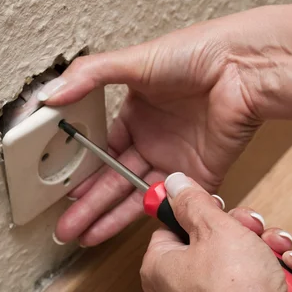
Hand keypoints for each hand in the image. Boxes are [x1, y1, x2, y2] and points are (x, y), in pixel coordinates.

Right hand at [39, 15, 261, 245]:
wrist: (241, 69)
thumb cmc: (194, 55)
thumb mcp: (133, 61)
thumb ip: (89, 76)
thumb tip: (50, 95)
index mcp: (137, 117)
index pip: (105, 153)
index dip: (85, 174)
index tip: (64, 191)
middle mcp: (154, 141)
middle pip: (115, 181)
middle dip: (89, 206)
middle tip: (66, 227)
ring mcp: (176, 161)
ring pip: (136, 197)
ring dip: (110, 218)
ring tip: (83, 236)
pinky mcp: (200, 177)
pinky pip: (171, 203)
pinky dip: (148, 216)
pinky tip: (126, 229)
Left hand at [140, 173, 291, 291]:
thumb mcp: (213, 228)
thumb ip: (193, 202)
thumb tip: (174, 184)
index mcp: (162, 267)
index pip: (171, 226)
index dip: (197, 210)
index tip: (215, 203)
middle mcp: (183, 287)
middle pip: (211, 238)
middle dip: (241, 228)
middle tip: (251, 227)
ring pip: (242, 255)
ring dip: (266, 246)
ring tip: (277, 249)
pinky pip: (260, 279)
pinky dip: (279, 271)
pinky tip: (289, 268)